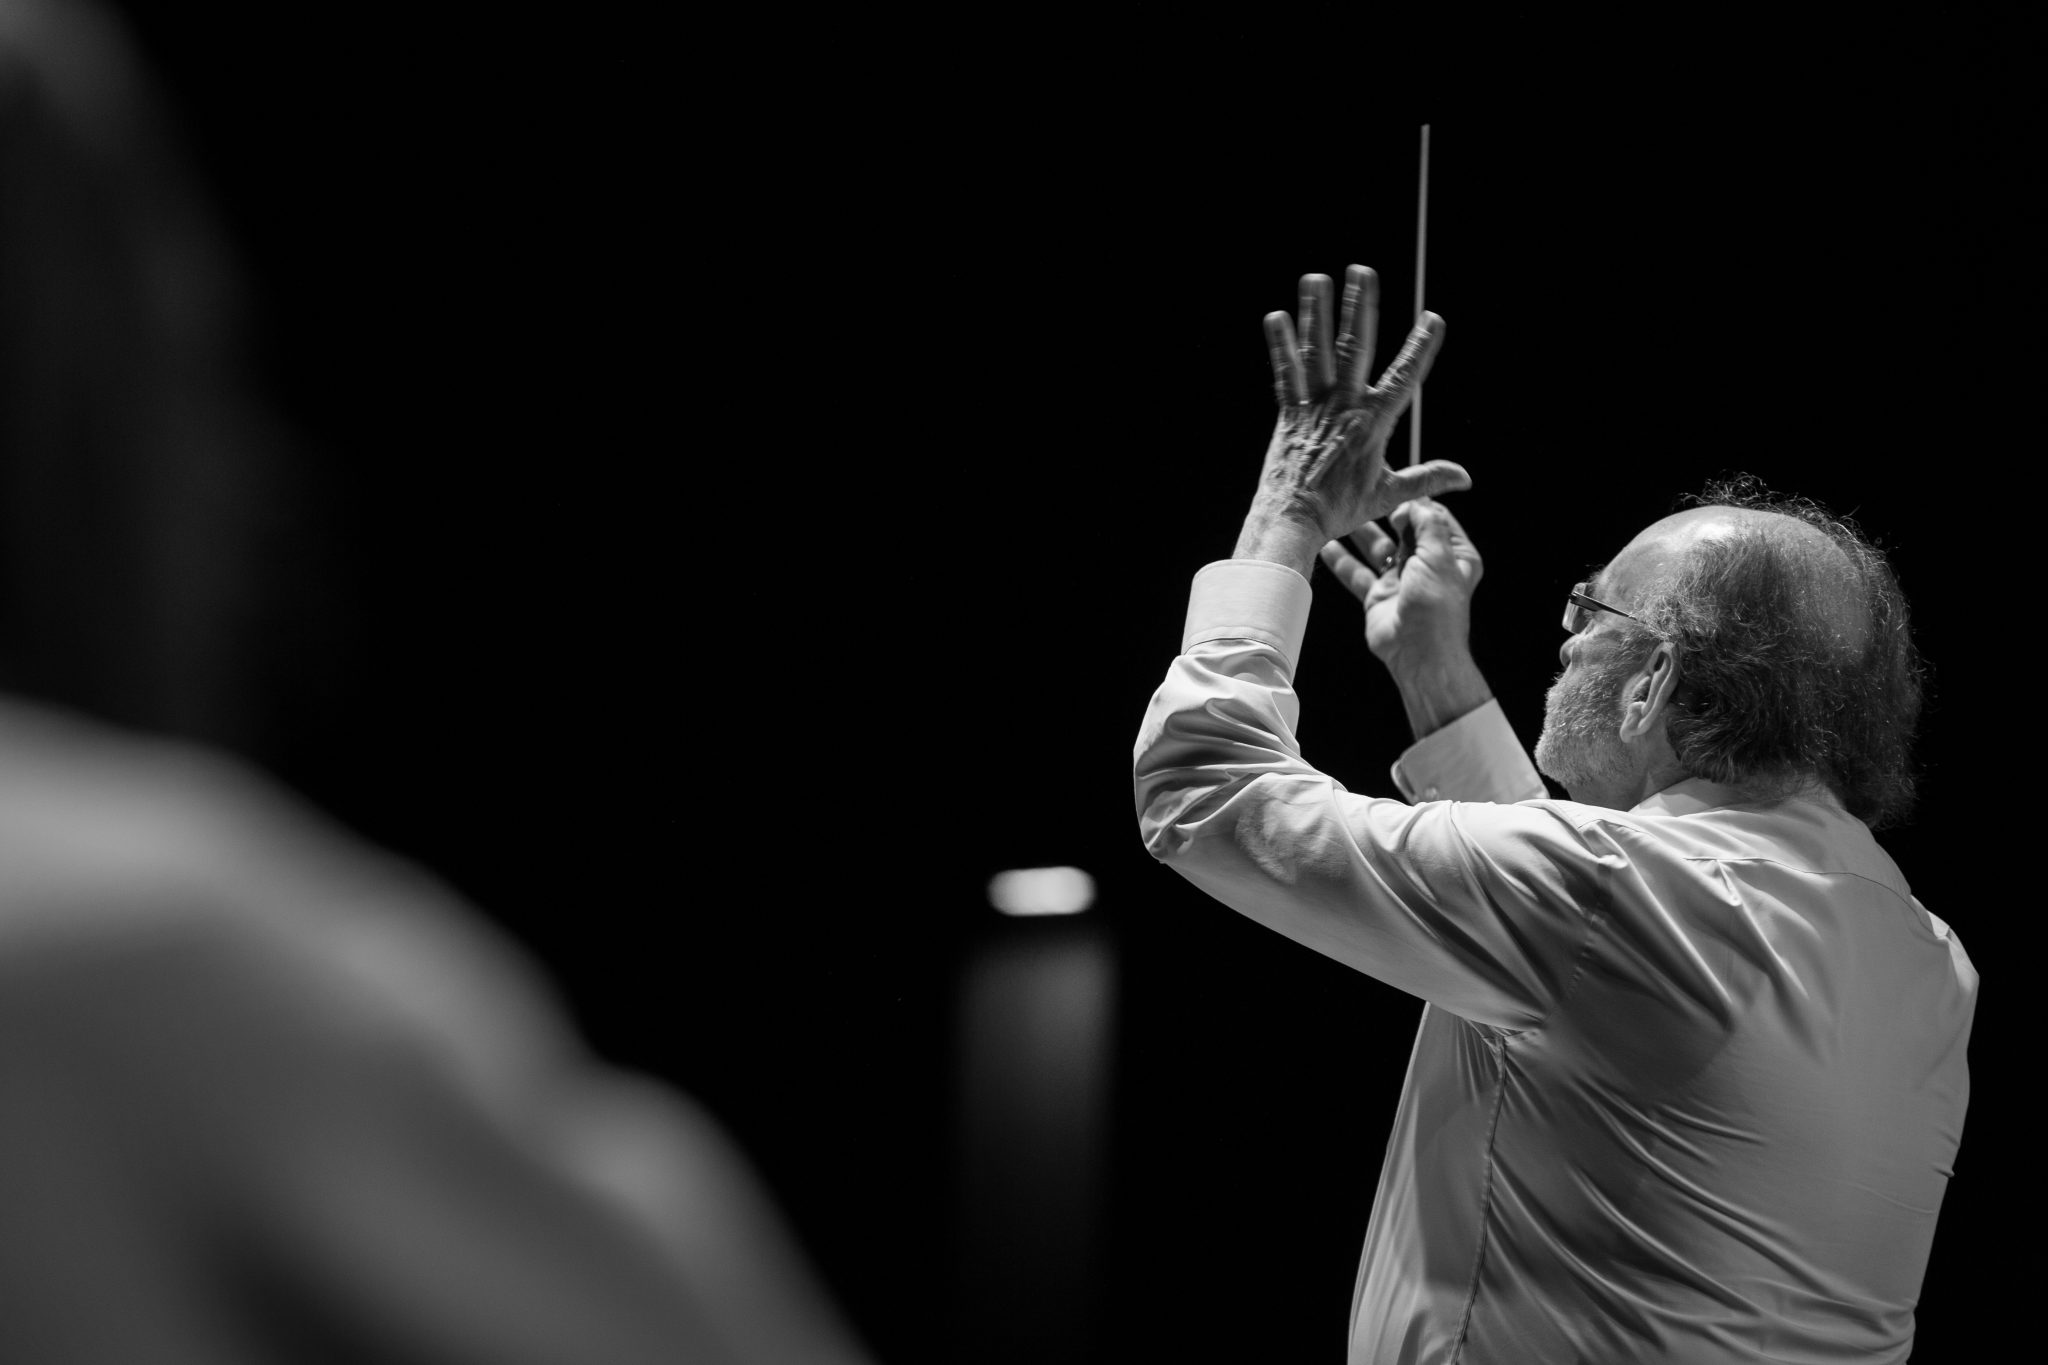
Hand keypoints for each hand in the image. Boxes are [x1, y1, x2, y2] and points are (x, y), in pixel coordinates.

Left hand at [1251, 266, 1468, 542]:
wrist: (1292, 520)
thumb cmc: (1340, 509)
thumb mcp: (1389, 493)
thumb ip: (1427, 478)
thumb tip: (1465, 477)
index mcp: (1373, 422)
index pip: (1405, 376)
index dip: (1421, 347)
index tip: (1433, 318)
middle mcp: (1344, 406)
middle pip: (1355, 346)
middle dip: (1360, 306)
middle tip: (1362, 270)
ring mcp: (1313, 407)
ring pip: (1317, 351)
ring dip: (1317, 312)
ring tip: (1316, 278)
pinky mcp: (1288, 414)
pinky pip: (1284, 373)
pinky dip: (1280, 345)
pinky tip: (1276, 316)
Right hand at [1319, 497, 1482, 667]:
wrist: (1419, 653)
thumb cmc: (1437, 608)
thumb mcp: (1439, 556)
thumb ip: (1427, 525)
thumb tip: (1415, 502)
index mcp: (1453, 555)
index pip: (1434, 519)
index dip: (1415, 503)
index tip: (1397, 488)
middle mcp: (1427, 565)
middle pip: (1404, 530)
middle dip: (1386, 513)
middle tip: (1365, 494)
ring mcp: (1401, 580)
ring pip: (1378, 549)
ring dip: (1361, 533)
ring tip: (1341, 512)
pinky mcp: (1378, 595)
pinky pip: (1357, 572)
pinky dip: (1341, 559)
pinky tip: (1326, 544)